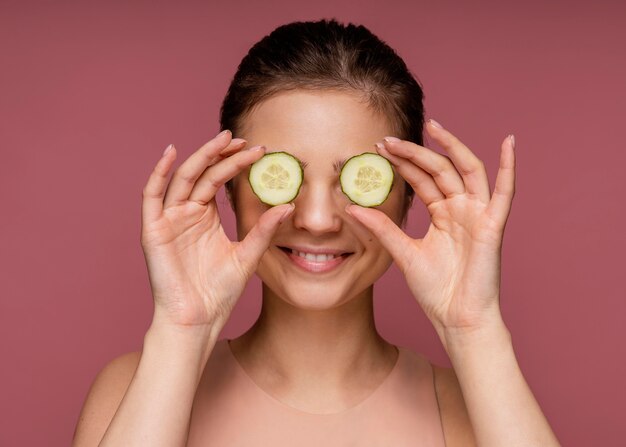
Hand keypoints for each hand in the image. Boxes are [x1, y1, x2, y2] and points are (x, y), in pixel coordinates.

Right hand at [140, 130, 293, 327]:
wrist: (198, 319)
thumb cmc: (219, 292)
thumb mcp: (247, 255)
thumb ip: (263, 229)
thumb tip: (288, 204)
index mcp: (205, 216)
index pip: (219, 179)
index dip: (236, 163)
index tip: (259, 150)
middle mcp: (186, 212)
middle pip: (202, 173)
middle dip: (222, 154)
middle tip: (244, 139)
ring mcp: (169, 220)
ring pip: (182, 179)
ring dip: (201, 157)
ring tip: (223, 140)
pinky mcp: (153, 230)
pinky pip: (152, 197)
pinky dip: (159, 173)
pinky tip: (171, 153)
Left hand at [347, 120, 514, 339]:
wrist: (456, 318)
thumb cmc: (435, 290)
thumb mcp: (402, 253)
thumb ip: (382, 228)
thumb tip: (351, 207)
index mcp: (442, 214)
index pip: (421, 179)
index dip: (402, 163)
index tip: (378, 149)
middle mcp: (460, 209)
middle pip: (439, 169)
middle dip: (414, 153)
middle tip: (388, 140)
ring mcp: (478, 215)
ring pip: (467, 170)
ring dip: (451, 147)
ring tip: (432, 126)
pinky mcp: (492, 225)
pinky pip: (505, 192)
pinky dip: (510, 167)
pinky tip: (508, 143)